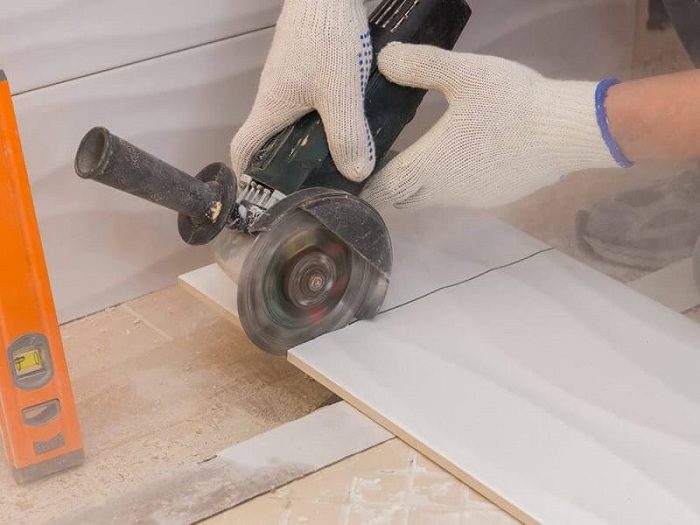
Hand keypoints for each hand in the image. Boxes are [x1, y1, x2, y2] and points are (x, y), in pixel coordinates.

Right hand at [230, 0, 374, 182]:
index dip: (246, 176)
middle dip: (289, 165)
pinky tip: (351, 123)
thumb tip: (356, 174)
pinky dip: (324, 118)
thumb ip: (348, 135)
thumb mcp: (341, 94)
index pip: (244, 148)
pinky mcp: (307, 65)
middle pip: (272, 139)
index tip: (260, 196)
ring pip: (295, 120)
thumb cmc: (325, 38)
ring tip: (340, 160)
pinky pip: (311, 101)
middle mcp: (274, 95)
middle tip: (316, 185)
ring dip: (312, 141)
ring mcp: (290, 78)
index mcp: (270, 107)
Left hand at [362, 43, 617, 209]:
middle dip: (389, 187)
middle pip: (403, 199)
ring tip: (417, 155)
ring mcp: (470, 200)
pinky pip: (458, 196)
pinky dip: (448, 184)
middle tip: (381, 161)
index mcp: (429, 166)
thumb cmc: (511, 102)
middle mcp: (444, 192)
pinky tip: (460, 157)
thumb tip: (382, 60)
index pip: (382, 190)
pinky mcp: (494, 198)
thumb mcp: (464, 74)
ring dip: (419, 184)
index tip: (355, 174)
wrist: (567, 130)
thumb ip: (420, 66)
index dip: (364, 187)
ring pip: (430, 199)